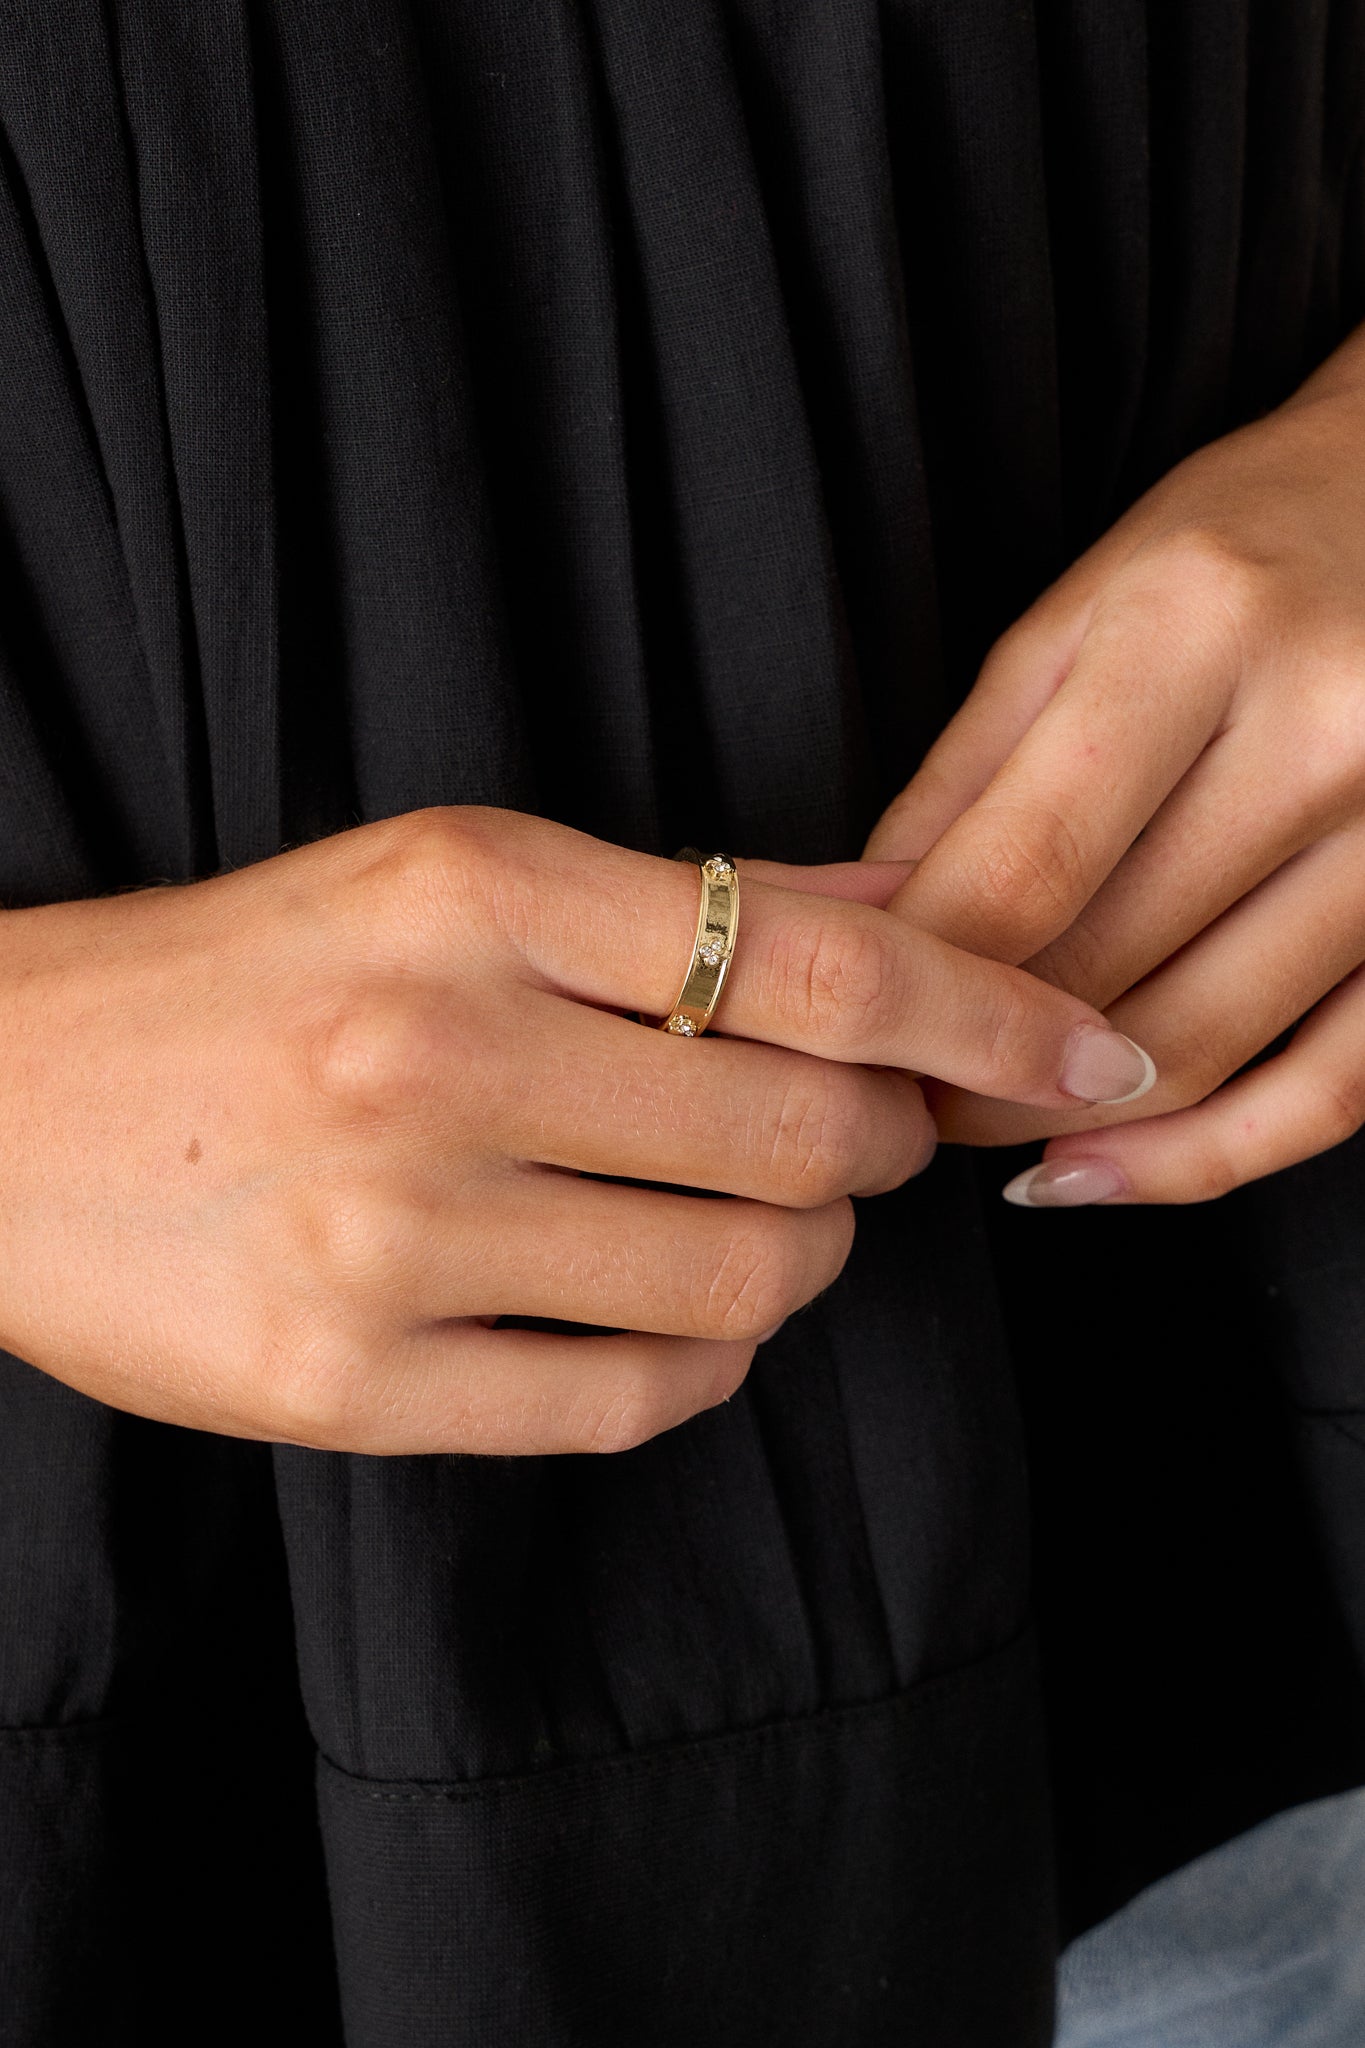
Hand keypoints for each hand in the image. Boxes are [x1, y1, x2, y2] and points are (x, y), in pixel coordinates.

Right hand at [0, 807, 1146, 1452]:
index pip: (814, 963)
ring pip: (742, 1288)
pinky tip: (666, 1316)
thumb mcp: (449, 877)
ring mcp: (389, 1233)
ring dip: (797, 1263)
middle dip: (879, 1149)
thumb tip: (915, 920)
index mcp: (474, 892)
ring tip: (749, 1225)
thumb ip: (695, 903)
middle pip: (810, 1139)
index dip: (994, 1013)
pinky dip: (698, 1365)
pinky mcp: (344, 1382)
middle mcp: (436, 1055)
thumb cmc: (245, 978)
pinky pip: (630, 1403)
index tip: (1093, 1047)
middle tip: (854, 1138)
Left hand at [866, 322, 1364, 1205]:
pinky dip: (1211, 1155)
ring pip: (1210, 1044)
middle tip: (894, 1089)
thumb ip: (968, 773)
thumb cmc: (1246, 550)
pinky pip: (1338, 1088)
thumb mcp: (1082, 615)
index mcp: (1201, 624)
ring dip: (1068, 1120)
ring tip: (975, 1122)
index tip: (852, 1023)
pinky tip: (1105, 1170)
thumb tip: (861, 925)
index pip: (1026, 866)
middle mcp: (1328, 729)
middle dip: (975, 1058)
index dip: (920, 978)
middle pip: (1111, 968)